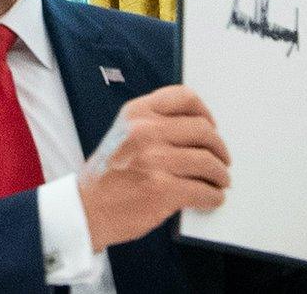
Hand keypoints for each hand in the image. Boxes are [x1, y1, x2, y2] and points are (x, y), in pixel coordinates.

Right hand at [77, 85, 230, 251]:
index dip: (205, 112)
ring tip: (220, 181)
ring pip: (207, 162)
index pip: (184, 98)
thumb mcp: (122, 134)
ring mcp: (155, 160)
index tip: (211, 126)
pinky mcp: (162, 189)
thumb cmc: (105, 176)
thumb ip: (153, 125)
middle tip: (222, 159)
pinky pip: (203, 190)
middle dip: (219, 147)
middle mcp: (146, 131)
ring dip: (220, 174)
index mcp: (136, 113)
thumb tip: (197, 132)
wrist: (84, 210)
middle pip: (203, 130)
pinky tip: (212, 198)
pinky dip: (213, 196)